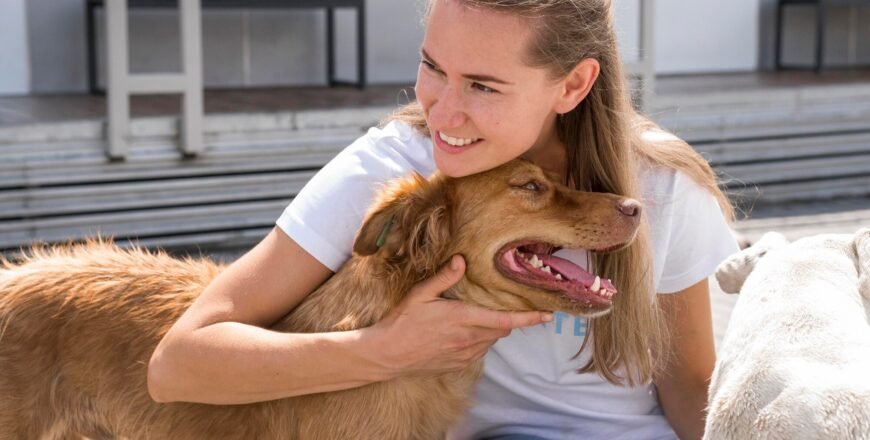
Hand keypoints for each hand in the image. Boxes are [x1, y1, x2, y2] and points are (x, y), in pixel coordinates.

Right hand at [367, 255, 552, 377]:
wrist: (387, 355)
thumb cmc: (402, 322)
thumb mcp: (420, 294)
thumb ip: (444, 277)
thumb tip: (462, 260)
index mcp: (462, 319)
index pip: (505, 320)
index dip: (529, 318)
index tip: (547, 315)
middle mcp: (468, 339)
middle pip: (502, 330)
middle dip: (509, 319)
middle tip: (508, 306)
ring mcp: (464, 355)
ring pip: (491, 341)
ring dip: (492, 329)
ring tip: (480, 317)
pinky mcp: (457, 365)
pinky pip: (479, 351)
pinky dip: (480, 340)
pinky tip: (464, 332)